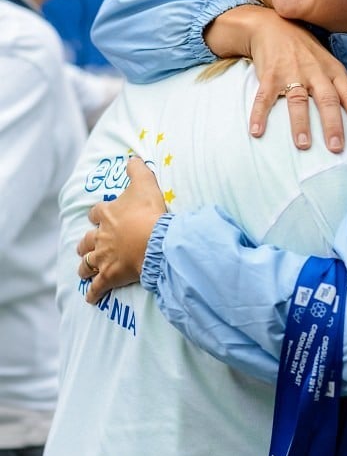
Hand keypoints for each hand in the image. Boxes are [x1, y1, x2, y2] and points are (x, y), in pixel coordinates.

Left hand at [77, 156, 166, 303]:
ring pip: (87, 264)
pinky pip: (97, 288)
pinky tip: (90, 298)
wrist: (154, 241)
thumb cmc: (149, 212)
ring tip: (85, 270)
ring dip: (85, 267)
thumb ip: (137, 169)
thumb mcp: (145, 183)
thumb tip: (131, 157)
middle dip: (86, 243)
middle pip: (86, 241)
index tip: (98, 215)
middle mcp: (100, 237)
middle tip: (88, 246)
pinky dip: (93, 293)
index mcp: (107, 215)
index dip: (97, 214)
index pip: (96, 212)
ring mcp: (104, 258)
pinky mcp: (110, 276)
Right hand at [205, 6, 346, 151]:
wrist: (272, 26)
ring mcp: (291, 72)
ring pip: (298, 100)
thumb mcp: (327, 61)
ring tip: (303, 145)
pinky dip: (259, 115)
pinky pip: (265, 97)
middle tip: (336, 147)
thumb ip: (338, 85)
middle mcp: (314, 71)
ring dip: (301, 124)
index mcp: (331, 70)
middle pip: (326, 99)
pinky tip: (257, 132)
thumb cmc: (304, 50)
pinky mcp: (270, 75)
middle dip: (332, 124)